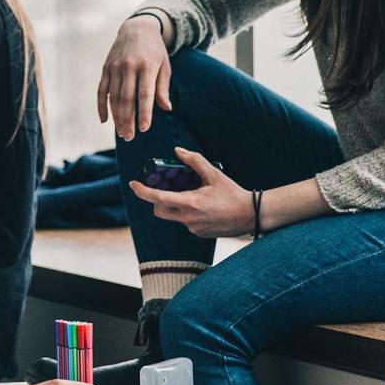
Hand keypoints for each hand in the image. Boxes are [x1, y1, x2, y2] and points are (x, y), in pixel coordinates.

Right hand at [99, 14, 171, 139]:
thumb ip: (163, 87)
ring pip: (114, 97)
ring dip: (116, 117)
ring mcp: (115, 67)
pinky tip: (105, 120)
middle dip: (128, 120)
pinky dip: (102, 107)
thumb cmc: (154, 51)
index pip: (145, 93)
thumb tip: (166, 108)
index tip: (144, 128)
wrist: (137, 28)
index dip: (144, 112)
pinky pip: (102, 91)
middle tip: (129, 137)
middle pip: (127, 98)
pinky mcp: (106, 69)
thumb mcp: (164, 65)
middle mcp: (129, 66)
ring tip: (121, 133)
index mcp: (147, 65)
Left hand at [129, 147, 252, 237]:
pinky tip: (203, 206)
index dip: (143, 191)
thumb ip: (195, 161)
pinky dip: (187, 212)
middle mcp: (187, 218)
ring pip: (173, 216)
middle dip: (157, 200)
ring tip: (190, 195)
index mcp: (190, 203)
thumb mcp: (214, 174)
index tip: (133, 184)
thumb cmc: (233, 194)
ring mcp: (192, 228)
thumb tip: (178, 151)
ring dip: (174, 205)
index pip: (158, 199)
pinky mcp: (198, 233)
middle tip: (164, 189)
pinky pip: (185, 222)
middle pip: (159, 210)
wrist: (251, 215)